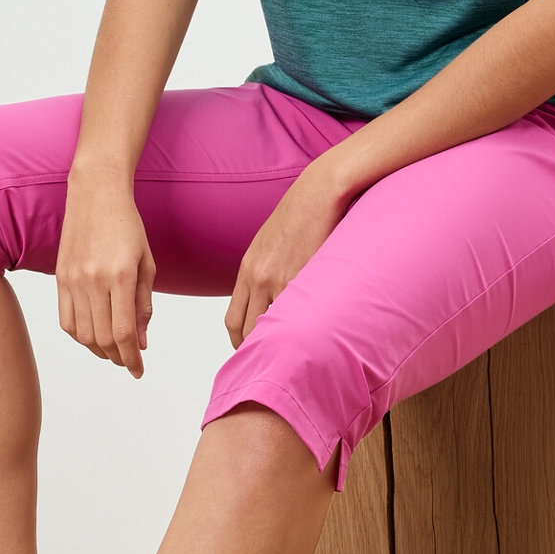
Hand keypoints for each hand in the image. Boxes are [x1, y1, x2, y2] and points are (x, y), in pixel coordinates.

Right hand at [56, 171, 155, 376]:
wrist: (95, 194)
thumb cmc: (128, 226)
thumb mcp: (147, 264)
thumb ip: (144, 305)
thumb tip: (141, 342)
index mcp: (121, 276)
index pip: (124, 332)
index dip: (132, 358)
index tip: (139, 371)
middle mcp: (94, 280)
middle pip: (102, 338)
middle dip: (118, 357)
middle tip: (130, 361)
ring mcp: (73, 280)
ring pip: (82, 334)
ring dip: (99, 350)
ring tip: (114, 351)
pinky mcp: (60, 278)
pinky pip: (66, 320)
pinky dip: (80, 336)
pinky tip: (93, 336)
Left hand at [227, 159, 349, 348]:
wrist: (320, 192)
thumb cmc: (301, 214)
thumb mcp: (270, 243)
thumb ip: (265, 271)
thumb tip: (270, 298)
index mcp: (248, 269)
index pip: (234, 319)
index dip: (241, 342)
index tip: (252, 351)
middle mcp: (260, 277)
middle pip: (250, 330)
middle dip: (259, 350)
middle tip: (274, 361)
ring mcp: (283, 279)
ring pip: (276, 327)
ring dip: (285, 341)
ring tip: (298, 352)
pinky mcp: (307, 277)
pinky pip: (302, 314)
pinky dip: (306, 327)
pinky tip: (316, 333)